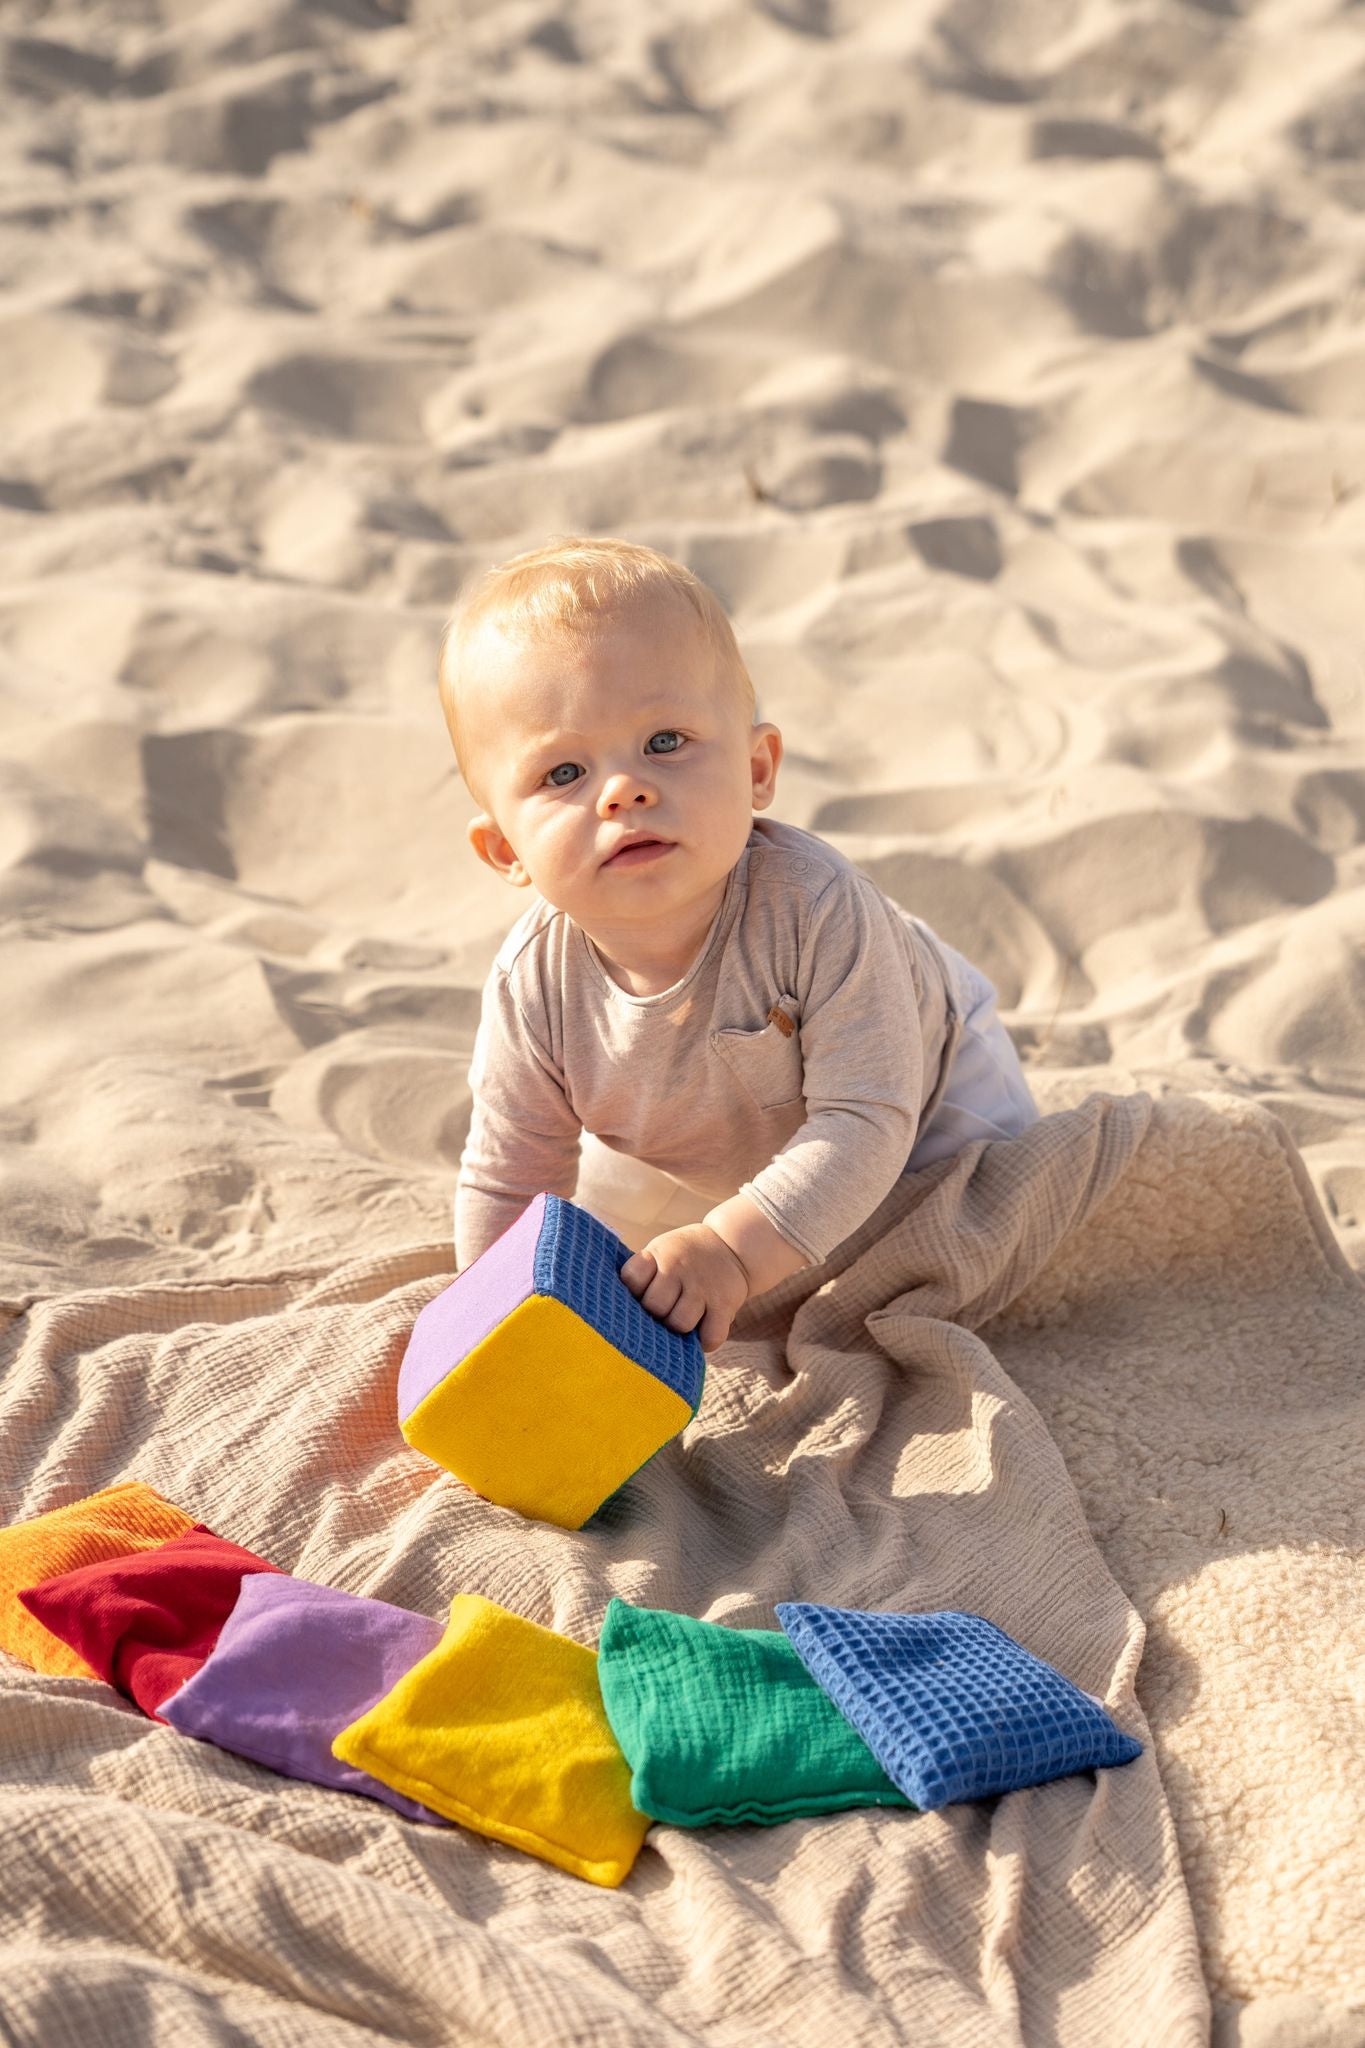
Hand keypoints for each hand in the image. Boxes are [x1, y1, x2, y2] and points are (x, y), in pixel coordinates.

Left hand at [619, 1224, 750, 1352]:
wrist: (731, 1245)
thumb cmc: (683, 1258)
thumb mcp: (660, 1252)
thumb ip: (642, 1275)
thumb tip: (617, 1313)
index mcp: (659, 1254)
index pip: (632, 1279)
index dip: (633, 1291)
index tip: (641, 1293)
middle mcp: (680, 1269)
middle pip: (655, 1306)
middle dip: (655, 1315)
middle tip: (662, 1311)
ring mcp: (703, 1287)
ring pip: (680, 1323)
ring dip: (678, 1329)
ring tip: (680, 1320)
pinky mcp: (725, 1305)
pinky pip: (710, 1337)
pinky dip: (704, 1341)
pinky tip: (701, 1330)